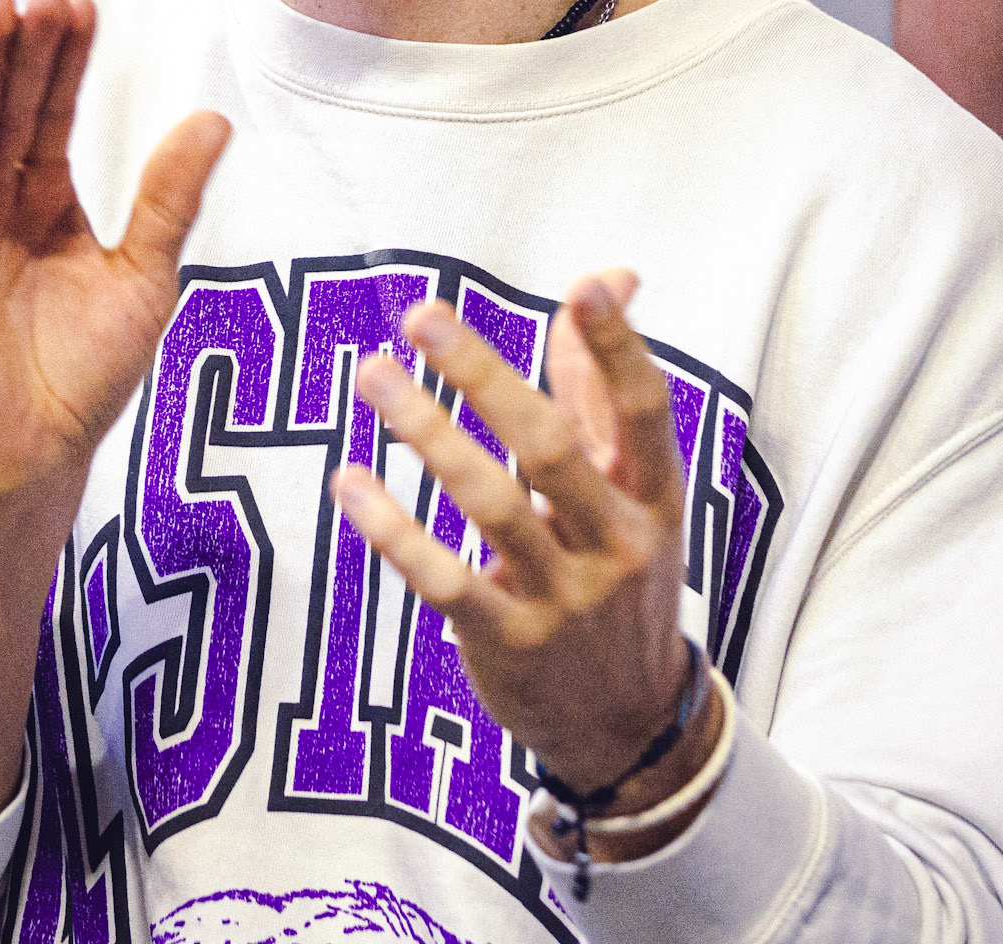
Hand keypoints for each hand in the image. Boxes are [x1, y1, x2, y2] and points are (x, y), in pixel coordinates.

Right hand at [0, 0, 229, 513]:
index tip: (83, 4)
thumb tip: (212, 117)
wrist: (42, 456)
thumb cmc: (89, 373)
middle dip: (21, 50)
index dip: (65, 61)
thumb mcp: (144, 277)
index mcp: (46, 203)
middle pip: (5, 110)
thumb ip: (168, 198)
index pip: (50, 115)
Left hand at [332, 276, 692, 796]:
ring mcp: (563, 598)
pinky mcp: (508, 643)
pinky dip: (394, 531)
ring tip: (374, 375)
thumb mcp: (630, 489)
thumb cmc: (618, 571)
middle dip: (483, 375)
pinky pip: (443, 580)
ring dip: (427, 432)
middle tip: (421, 315)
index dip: (619, 348)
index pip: (643, 409)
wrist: (628, 725)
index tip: (588, 288)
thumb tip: (613, 276)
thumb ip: (601, 383)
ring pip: (490, 504)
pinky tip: (350, 484)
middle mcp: (616, 542)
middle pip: (550, 445)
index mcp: (652, 494)